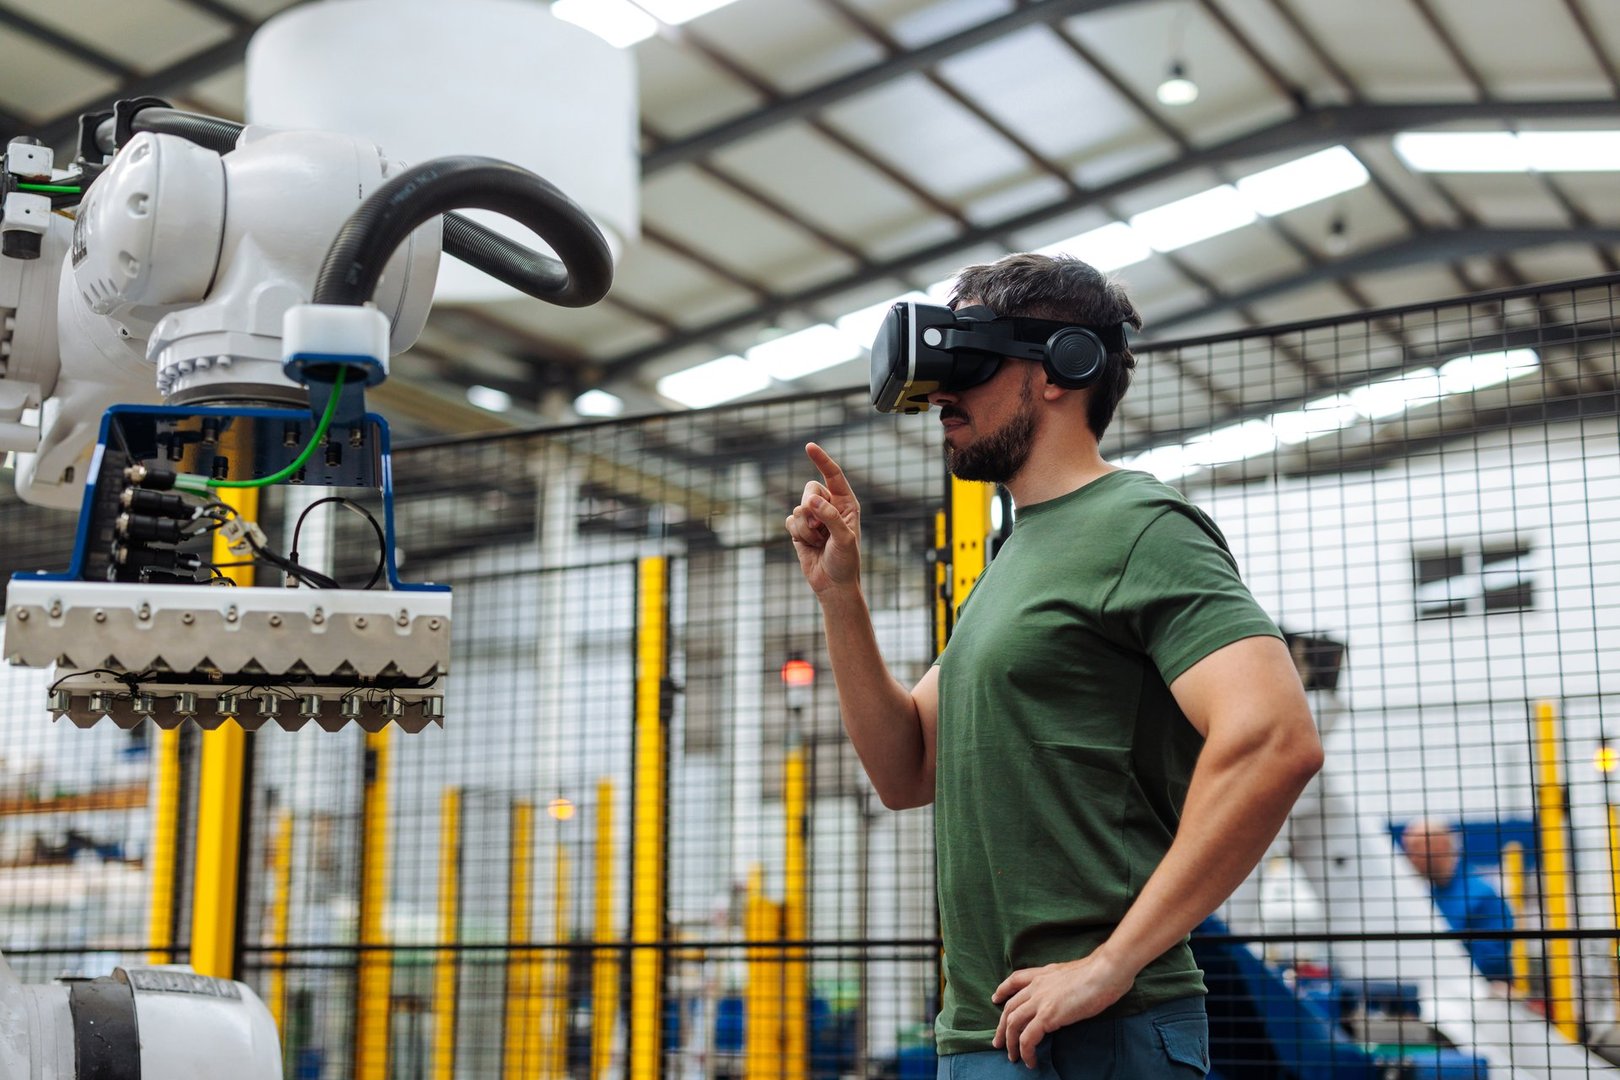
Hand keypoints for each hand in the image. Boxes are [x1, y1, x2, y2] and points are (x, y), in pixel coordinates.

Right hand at [785, 442, 860, 594]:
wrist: (833, 584)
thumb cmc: (845, 561)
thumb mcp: (844, 539)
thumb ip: (829, 517)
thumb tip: (810, 500)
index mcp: (846, 504)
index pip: (833, 476)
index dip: (821, 460)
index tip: (808, 446)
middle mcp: (829, 507)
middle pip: (810, 490)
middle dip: (810, 508)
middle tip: (819, 528)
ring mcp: (814, 517)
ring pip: (798, 508)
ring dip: (806, 528)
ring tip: (818, 542)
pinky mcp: (800, 529)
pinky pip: (790, 521)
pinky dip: (798, 534)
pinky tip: (809, 545)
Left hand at [992, 950, 1135, 1066]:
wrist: (1104, 973)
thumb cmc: (1099, 973)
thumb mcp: (1072, 973)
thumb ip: (1062, 983)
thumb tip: (1065, 994)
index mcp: (1043, 974)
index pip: (1015, 980)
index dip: (1003, 990)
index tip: (996, 999)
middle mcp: (1037, 986)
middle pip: (1010, 1007)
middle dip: (1001, 1027)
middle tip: (999, 1042)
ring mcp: (1040, 1001)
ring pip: (1013, 1024)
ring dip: (1010, 1042)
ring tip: (1013, 1057)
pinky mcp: (1047, 1016)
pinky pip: (1028, 1038)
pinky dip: (1025, 1051)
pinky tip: (1030, 1060)